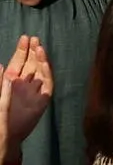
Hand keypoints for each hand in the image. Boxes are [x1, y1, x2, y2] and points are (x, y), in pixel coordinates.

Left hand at [1, 36, 52, 162]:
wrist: (7, 135)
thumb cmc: (0, 115)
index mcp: (12, 81)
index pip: (19, 62)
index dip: (22, 50)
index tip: (25, 37)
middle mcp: (25, 83)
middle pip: (31, 63)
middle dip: (33, 50)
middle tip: (34, 38)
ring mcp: (35, 90)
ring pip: (40, 70)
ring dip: (41, 58)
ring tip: (40, 46)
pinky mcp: (43, 98)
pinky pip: (48, 82)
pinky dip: (47, 71)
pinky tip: (44, 62)